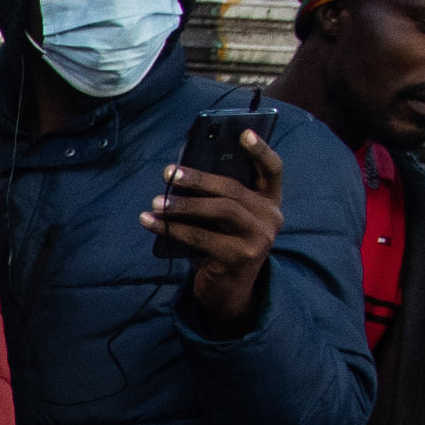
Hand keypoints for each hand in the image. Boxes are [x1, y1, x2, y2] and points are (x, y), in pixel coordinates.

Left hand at [147, 129, 286, 335]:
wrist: (229, 292)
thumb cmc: (222, 247)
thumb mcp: (227, 221)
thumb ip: (219, 199)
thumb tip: (182, 175)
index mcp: (270, 202)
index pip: (273, 170)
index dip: (259, 150)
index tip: (243, 132)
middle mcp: (271, 218)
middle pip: (233, 190)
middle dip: (198, 179)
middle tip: (169, 173)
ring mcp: (259, 239)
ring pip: (220, 211)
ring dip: (184, 205)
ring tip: (156, 202)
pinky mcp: (241, 258)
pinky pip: (202, 237)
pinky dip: (173, 229)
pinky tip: (151, 223)